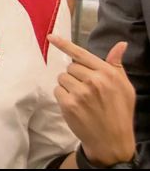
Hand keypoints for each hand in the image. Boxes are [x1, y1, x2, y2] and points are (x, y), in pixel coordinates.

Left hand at [48, 35, 135, 165]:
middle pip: (70, 67)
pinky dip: (63, 96)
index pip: (81, 54)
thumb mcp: (124, 87)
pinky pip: (57, 90)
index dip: (64, 44)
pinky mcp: (69, 104)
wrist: (113, 140)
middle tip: (86, 89)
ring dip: (68, 86)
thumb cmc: (120, 112)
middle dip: (75, 75)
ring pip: (62, 78)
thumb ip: (117, 65)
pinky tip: (75, 106)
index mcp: (108, 73)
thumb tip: (120, 44)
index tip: (50, 36)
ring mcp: (80, 93)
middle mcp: (94, 80)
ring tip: (82, 98)